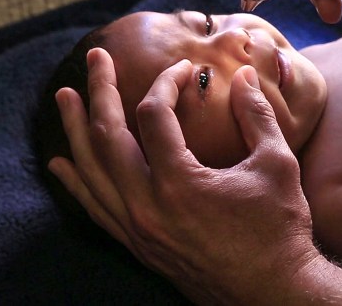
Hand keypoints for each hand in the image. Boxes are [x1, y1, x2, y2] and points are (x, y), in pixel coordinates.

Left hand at [48, 48, 320, 304]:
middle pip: (106, 137)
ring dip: (76, 131)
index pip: (153, 115)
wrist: (273, 293)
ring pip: (92, 173)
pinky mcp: (139, 247)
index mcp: (179, 183)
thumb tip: (245, 75)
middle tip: (95, 59)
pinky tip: (62, 165)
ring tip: (64, 98)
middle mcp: (147, 207)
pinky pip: (96, 209)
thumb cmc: (279, 230)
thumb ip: (257, 115)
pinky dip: (76, 183)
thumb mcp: (276, 165)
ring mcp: (138, 230)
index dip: (166, 83)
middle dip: (99, 92)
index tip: (183, 69)